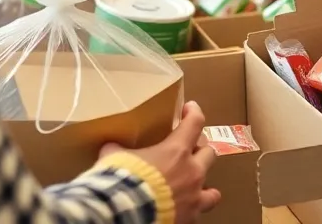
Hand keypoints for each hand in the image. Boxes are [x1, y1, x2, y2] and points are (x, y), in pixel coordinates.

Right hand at [99, 100, 220, 222]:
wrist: (124, 213)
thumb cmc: (123, 180)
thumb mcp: (115, 158)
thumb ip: (116, 150)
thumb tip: (108, 146)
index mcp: (176, 151)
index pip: (195, 122)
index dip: (193, 112)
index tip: (190, 108)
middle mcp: (191, 172)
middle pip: (209, 153)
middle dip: (200, 151)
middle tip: (190, 151)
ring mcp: (194, 197)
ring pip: (213, 191)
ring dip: (204, 187)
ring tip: (195, 188)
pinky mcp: (191, 219)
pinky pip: (199, 214)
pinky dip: (193, 211)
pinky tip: (185, 211)